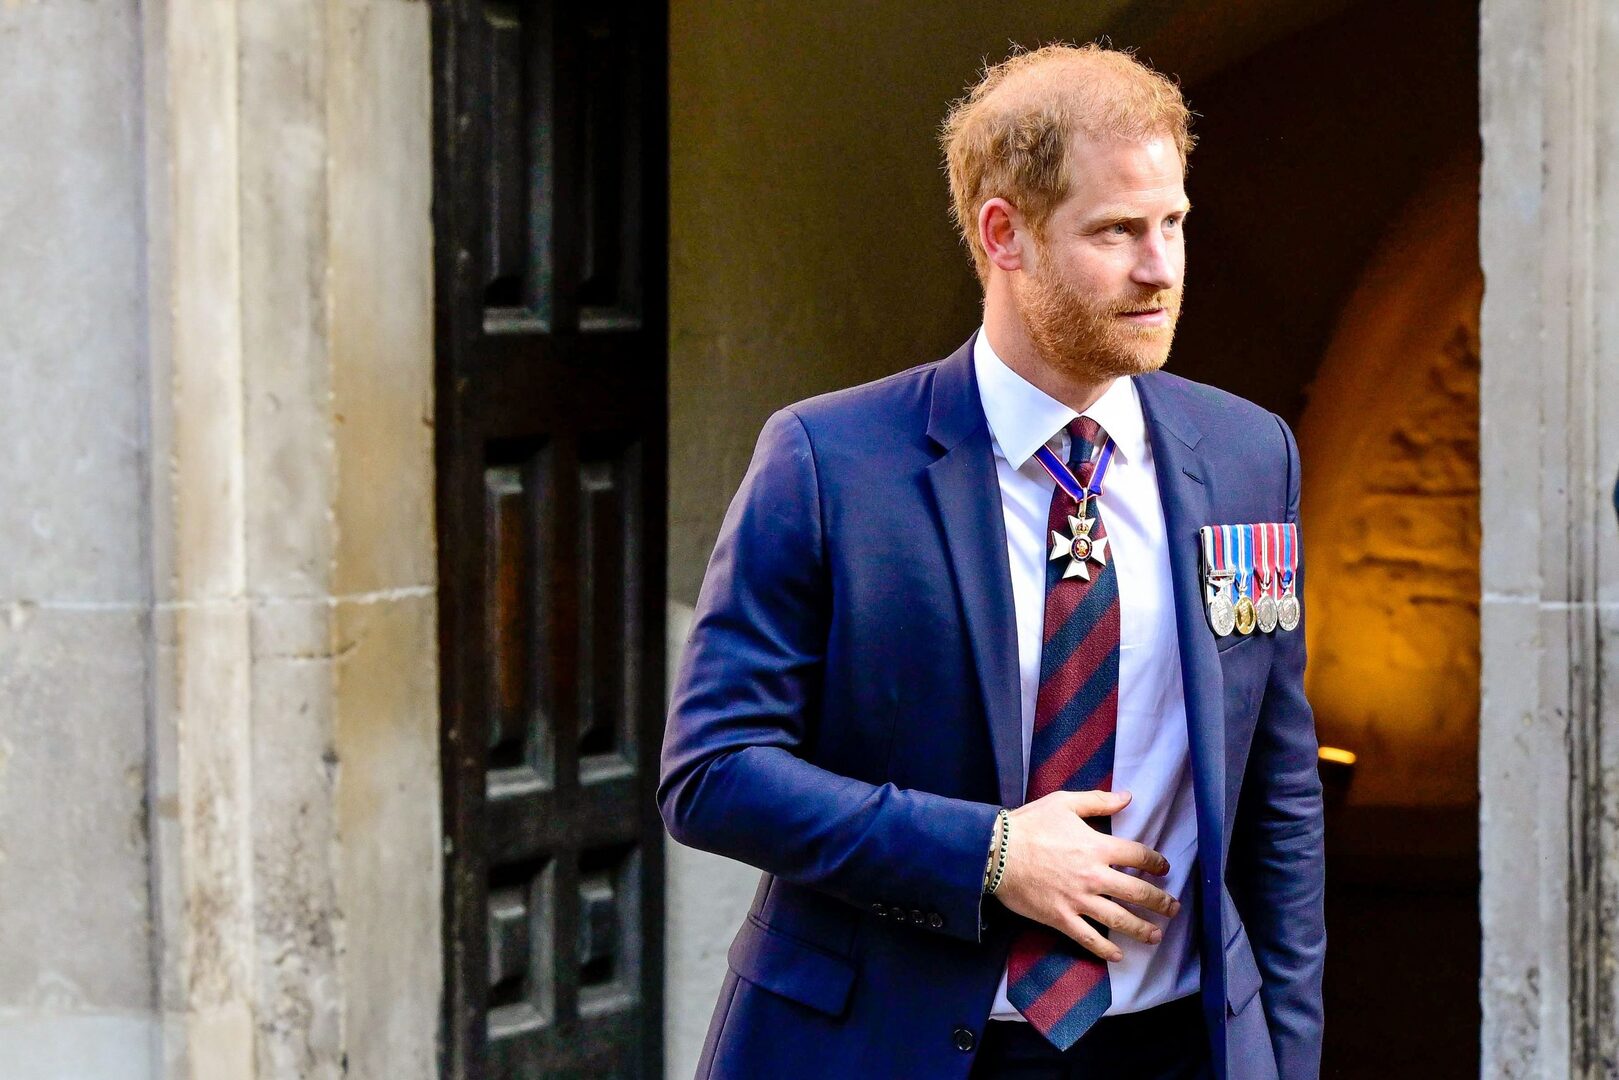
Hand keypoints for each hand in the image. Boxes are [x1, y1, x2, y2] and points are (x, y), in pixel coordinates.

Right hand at [993, 789, 1179, 962]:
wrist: (996, 852)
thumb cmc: (1029, 824)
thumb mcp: (1064, 803)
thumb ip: (1098, 801)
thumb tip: (1127, 797)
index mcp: (1097, 847)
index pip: (1138, 856)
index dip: (1156, 862)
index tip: (1164, 869)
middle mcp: (1093, 876)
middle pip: (1137, 892)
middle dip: (1160, 902)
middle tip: (1173, 908)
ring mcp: (1078, 900)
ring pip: (1119, 919)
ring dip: (1142, 929)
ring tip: (1157, 935)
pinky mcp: (1061, 918)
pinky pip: (1088, 938)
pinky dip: (1105, 950)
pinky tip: (1118, 955)